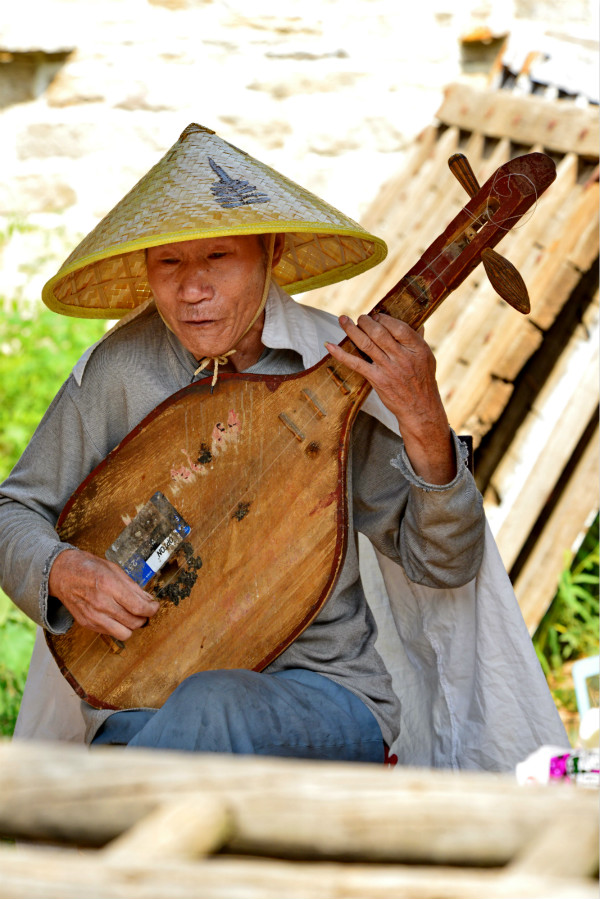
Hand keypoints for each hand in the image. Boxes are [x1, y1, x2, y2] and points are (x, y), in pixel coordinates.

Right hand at [49, 548, 159, 639]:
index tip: (154, 606)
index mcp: (109, 586)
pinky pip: (110, 633)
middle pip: (134, 622)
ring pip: (124, 634)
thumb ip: (133, 586)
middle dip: (144, 617)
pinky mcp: (87, 624)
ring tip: (132, 615)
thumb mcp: (114, 569)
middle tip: (145, 610)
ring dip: (132, 626)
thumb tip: (149, 600)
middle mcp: (101, 603)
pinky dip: (118, 627)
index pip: (139, 607)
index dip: (152, 609)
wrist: (62, 573)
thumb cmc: (88, 567)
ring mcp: (93, 616)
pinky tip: (117, 616)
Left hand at [325, 313, 455, 484]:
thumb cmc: (423, 381)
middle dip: (365, 321)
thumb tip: (416, 323)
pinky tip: (329, 345)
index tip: (377, 316)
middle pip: (378, 332)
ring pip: (365, 343)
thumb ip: (419, 340)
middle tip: (360, 318)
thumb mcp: (427, 358)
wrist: (419, 408)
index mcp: (417, 348)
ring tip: (343, 320)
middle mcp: (402, 357)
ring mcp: (388, 368)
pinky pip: (356, 363)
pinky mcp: (377, 379)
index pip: (397, 326)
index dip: (384, 318)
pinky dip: (341, 354)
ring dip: (351, 329)